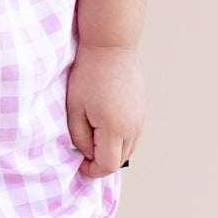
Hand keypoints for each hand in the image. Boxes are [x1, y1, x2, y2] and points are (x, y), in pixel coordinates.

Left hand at [66, 45, 142, 176]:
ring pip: (128, 149)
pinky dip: (119, 139)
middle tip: (82, 149)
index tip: (79, 163)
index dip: (91, 170)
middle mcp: (133, 128)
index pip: (107, 166)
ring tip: (93, 135)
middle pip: (119, 160)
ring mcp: (140, 119)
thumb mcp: (75, 109)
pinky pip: (132, 135)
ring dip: (111, 150)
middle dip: (101, 161)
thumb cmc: (89, 75)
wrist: (110, 47)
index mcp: (115, 129)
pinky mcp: (142, 111)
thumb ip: (80, 138)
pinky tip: (104, 125)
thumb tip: (87, 154)